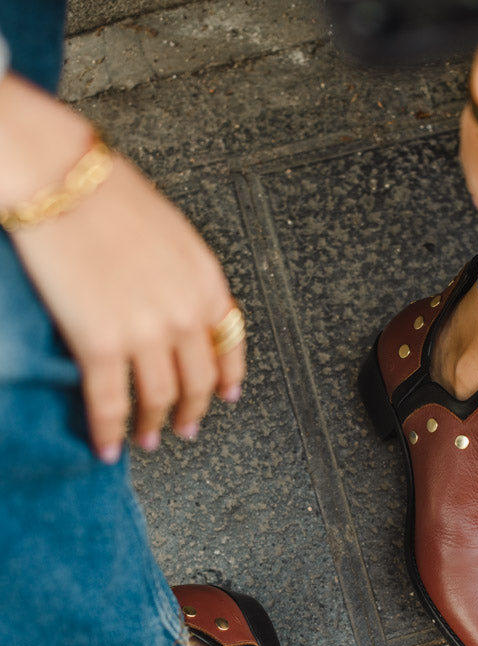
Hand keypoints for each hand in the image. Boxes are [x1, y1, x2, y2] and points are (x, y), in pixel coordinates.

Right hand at [1, 75, 244, 462]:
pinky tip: (109, 446)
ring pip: (158, 398)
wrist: (60, 178)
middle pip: (198, 380)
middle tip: (187, 427)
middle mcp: (185, 313)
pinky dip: (110, 432)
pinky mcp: (102, 345)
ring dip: (154, 426)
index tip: (226, 395)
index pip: (230, 343)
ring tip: (149, 440)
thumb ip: (186, 276)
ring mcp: (146, 333)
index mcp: (206, 282)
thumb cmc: (107, 192)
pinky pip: (110, 404)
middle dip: (193, 410)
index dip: (228, 376)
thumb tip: (182, 304)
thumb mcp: (172, 231)